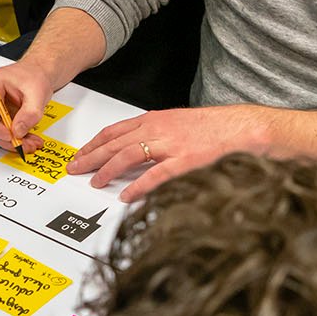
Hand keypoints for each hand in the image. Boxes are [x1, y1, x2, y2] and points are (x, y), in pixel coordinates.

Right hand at [0, 59, 56, 151]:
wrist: (37, 75)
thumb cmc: (32, 75)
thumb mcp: (36, 92)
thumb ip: (29, 112)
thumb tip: (18, 130)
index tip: (9, 135)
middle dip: (6, 138)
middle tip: (25, 144)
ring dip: (11, 142)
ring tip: (30, 142)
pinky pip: (1, 134)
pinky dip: (14, 139)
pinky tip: (27, 140)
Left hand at [65, 105, 271, 202]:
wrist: (241, 127)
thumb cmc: (212, 128)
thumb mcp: (176, 125)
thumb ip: (154, 136)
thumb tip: (133, 151)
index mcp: (155, 119)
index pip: (114, 131)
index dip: (94, 144)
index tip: (80, 155)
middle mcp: (158, 129)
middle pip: (115, 143)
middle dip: (91, 157)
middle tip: (75, 169)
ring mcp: (171, 145)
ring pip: (129, 155)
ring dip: (108, 170)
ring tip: (96, 182)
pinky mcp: (185, 161)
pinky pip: (156, 175)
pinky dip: (139, 186)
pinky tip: (128, 196)